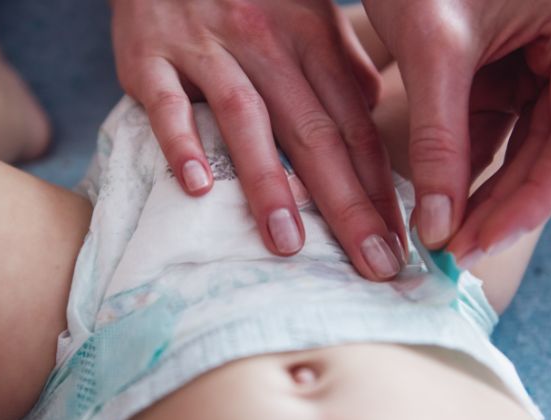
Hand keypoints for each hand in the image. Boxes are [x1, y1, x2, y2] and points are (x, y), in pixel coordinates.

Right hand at [110, 0, 408, 279]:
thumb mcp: (303, 8)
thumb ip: (339, 58)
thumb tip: (371, 108)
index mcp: (309, 37)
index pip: (353, 122)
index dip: (380, 184)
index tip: (401, 240)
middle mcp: (265, 41)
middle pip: (314, 131)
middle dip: (348, 204)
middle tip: (374, 264)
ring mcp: (205, 47)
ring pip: (246, 119)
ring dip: (270, 184)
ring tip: (289, 244)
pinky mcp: (148, 54)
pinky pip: (167, 103)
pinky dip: (181, 143)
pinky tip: (198, 188)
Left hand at [361, 0, 550, 262]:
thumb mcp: (431, 48)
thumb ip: (438, 138)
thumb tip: (439, 226)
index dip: (533, 197)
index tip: (482, 240)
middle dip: (503, 201)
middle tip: (456, 251)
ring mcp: (546, 56)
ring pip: (525, 143)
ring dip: (485, 190)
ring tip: (445, 237)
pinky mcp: (510, 65)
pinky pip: (498, 125)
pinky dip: (468, 162)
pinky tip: (441, 200)